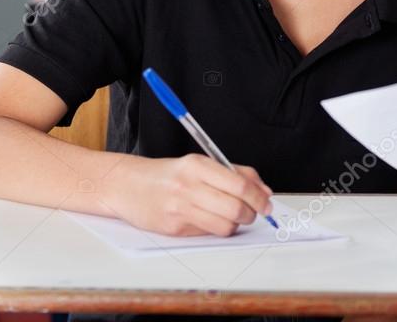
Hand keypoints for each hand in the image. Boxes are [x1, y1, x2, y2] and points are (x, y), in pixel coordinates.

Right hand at [115, 153, 273, 236]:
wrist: (129, 186)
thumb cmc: (168, 174)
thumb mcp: (200, 163)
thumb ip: (234, 173)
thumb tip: (264, 190)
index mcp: (198, 165)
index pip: (240, 185)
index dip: (259, 198)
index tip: (267, 203)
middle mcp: (189, 186)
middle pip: (235, 208)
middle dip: (251, 214)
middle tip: (253, 213)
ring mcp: (180, 209)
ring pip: (225, 225)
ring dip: (235, 224)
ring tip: (232, 216)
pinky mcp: (175, 229)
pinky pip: (208, 233)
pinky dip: (216, 229)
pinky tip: (211, 219)